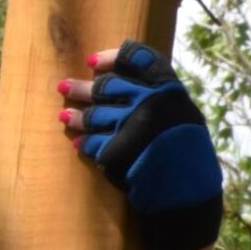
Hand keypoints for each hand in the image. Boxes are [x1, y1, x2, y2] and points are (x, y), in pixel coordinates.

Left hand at [58, 40, 222, 249]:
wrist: (188, 192)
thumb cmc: (187, 151)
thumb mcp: (182, 114)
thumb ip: (158, 94)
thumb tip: (119, 76)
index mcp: (169, 90)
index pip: (137, 59)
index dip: (112, 57)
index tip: (92, 61)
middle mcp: (150, 103)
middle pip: (106, 86)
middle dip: (81, 87)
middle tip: (62, 86)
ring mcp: (131, 127)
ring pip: (93, 114)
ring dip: (75, 115)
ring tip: (64, 116)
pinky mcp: (116, 152)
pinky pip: (92, 142)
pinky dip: (84, 142)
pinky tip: (78, 141)